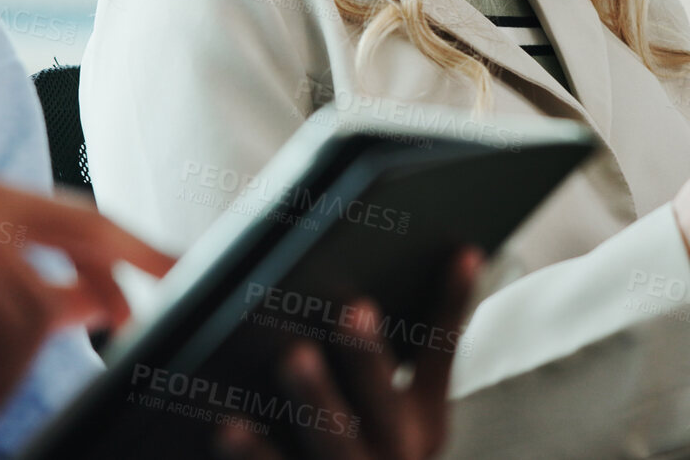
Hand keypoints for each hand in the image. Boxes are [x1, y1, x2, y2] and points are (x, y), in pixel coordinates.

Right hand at [0, 165, 174, 427]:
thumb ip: (30, 294)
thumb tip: (101, 303)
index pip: (70, 210)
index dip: (125, 242)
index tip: (171, 266)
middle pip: (82, 225)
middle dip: (128, 272)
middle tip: (144, 321)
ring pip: (45, 292)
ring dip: (26, 364)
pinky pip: (13, 321)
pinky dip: (2, 378)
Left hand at [213, 249, 482, 459]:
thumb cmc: (361, 447)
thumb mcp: (397, 414)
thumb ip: (389, 355)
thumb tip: (392, 264)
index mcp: (422, 421)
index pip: (440, 353)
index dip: (451, 303)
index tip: (461, 250)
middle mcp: (395, 453)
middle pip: (383, 401)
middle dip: (370, 355)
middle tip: (356, 308)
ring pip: (335, 439)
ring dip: (317, 397)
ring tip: (295, 356)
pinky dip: (253, 451)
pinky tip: (228, 423)